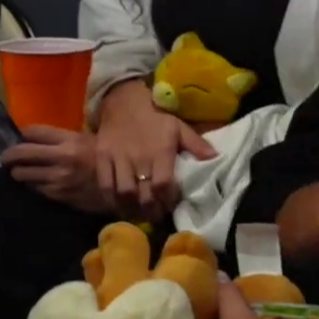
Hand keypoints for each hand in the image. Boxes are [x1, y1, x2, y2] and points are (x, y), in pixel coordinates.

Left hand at [2, 127, 112, 213]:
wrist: (124, 190)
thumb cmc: (109, 162)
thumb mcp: (91, 142)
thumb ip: (66, 140)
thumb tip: (40, 139)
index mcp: (71, 140)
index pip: (33, 131)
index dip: (23, 134)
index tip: (22, 138)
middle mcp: (61, 157)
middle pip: (21, 152)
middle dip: (8, 155)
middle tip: (7, 158)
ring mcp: (58, 178)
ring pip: (21, 173)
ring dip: (18, 172)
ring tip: (20, 172)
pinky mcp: (57, 195)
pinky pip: (34, 188)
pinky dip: (31, 185)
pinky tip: (36, 183)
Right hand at [95, 79, 216, 219]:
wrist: (124, 101)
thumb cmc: (156, 117)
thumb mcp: (179, 127)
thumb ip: (196, 145)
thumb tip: (216, 159)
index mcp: (160, 150)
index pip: (163, 184)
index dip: (168, 200)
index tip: (171, 206)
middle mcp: (139, 157)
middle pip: (143, 194)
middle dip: (150, 210)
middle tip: (156, 217)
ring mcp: (117, 158)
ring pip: (123, 193)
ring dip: (131, 209)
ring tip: (139, 215)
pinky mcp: (101, 158)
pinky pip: (104, 185)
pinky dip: (111, 200)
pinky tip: (120, 206)